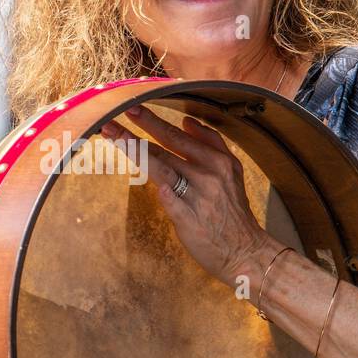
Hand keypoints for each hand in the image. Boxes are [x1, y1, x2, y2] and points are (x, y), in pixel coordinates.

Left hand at [100, 104, 275, 283]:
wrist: (245, 251)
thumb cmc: (232, 211)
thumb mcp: (232, 170)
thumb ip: (211, 143)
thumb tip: (186, 121)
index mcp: (218, 160)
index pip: (178, 136)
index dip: (153, 122)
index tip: (132, 107)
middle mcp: (209, 174)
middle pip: (166, 148)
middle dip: (137, 131)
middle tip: (113, 118)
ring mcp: (199, 197)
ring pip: (162, 169)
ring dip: (136, 152)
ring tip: (115, 138)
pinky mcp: (190, 221)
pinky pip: (171, 202)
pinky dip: (164, 193)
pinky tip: (152, 185)